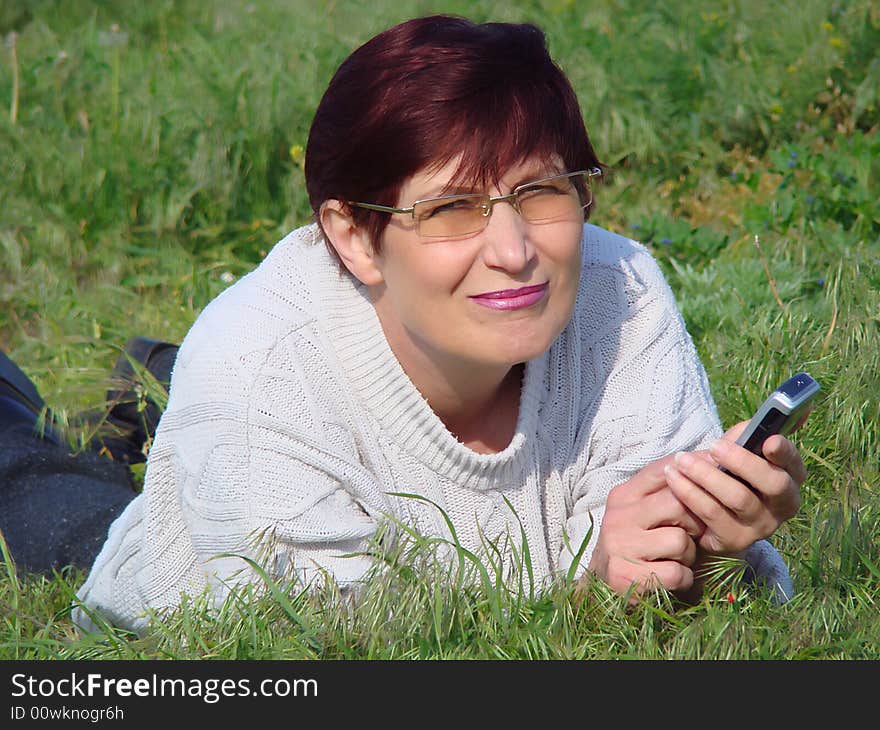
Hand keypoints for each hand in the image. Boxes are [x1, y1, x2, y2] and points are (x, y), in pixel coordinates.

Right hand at [588, 456, 705, 599]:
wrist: (605, 583)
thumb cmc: (637, 542)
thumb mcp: (644, 510)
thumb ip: (670, 489)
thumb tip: (713, 458)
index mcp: (623, 495)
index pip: (664, 470)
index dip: (696, 467)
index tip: (720, 467)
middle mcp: (618, 517)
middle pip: (677, 503)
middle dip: (694, 520)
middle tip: (692, 533)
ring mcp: (620, 546)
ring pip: (679, 540)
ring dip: (688, 553)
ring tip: (676, 557)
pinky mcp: (628, 576)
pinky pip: (676, 572)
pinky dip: (682, 578)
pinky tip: (671, 576)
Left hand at [663, 420, 806, 555]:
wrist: (703, 518)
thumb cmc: (726, 475)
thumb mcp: (738, 454)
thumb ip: (754, 432)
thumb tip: (799, 404)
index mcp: (790, 478)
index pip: (795, 465)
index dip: (785, 452)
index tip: (768, 439)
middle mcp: (782, 506)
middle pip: (773, 483)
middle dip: (742, 461)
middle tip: (713, 446)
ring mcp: (760, 527)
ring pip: (738, 498)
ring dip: (706, 475)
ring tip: (681, 459)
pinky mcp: (734, 540)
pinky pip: (711, 513)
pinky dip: (689, 492)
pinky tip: (672, 476)